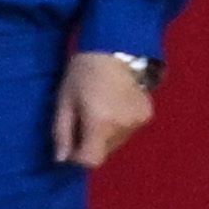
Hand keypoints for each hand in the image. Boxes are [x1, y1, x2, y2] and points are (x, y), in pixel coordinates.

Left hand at [51, 48, 155, 171]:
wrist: (117, 46)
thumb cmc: (83, 71)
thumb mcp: (64, 100)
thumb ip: (62, 132)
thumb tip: (61, 160)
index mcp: (100, 123)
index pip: (91, 161)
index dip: (78, 157)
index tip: (71, 142)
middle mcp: (122, 127)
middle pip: (104, 152)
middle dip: (90, 143)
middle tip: (83, 119)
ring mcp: (138, 122)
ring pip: (116, 143)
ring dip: (105, 135)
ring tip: (99, 109)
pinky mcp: (147, 115)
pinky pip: (128, 131)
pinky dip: (119, 125)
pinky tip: (114, 105)